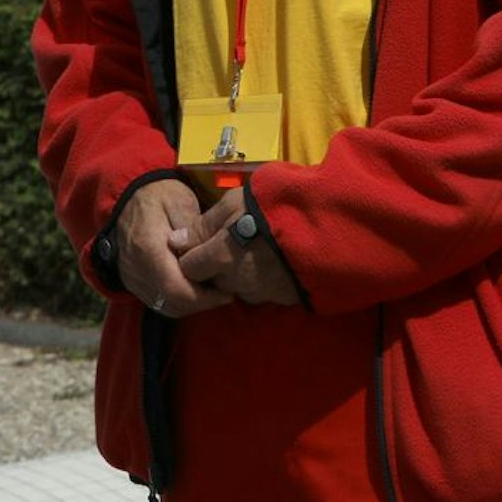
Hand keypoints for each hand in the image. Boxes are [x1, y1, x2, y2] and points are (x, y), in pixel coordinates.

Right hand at [115, 179, 229, 318]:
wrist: (129, 197)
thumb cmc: (159, 196)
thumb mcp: (181, 203)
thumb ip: (194, 231)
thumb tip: (208, 257)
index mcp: (148, 247)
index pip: (176, 288)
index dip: (204, 297)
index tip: (227, 291)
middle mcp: (135, 267)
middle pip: (172, 302)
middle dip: (202, 302)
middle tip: (224, 292)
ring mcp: (131, 276)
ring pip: (165, 306)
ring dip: (191, 304)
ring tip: (210, 291)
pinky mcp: (132, 281)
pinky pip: (157, 302)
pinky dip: (178, 301)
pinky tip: (193, 289)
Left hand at [172, 188, 299, 304]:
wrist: (326, 229)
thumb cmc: (274, 208)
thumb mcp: (234, 203)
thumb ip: (203, 224)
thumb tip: (175, 241)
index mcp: (221, 258)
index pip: (189, 268)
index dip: (191, 255)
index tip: (200, 243)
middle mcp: (236, 282)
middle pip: (213, 279)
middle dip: (216, 264)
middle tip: (232, 241)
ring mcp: (261, 292)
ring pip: (237, 286)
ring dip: (240, 272)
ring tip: (255, 248)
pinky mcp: (283, 298)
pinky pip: (261, 290)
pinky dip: (262, 278)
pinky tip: (272, 261)